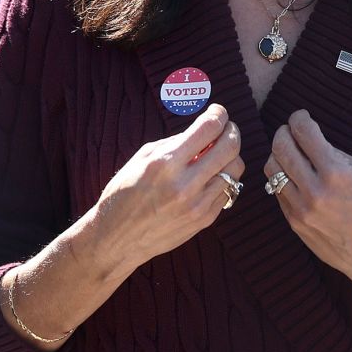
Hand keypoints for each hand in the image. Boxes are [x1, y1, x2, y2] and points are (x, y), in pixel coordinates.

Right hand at [91, 103, 243, 270]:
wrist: (116, 238)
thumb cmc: (124, 194)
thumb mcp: (143, 158)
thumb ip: (176, 142)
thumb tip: (204, 130)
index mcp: (165, 163)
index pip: (208, 128)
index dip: (219, 114)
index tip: (218, 112)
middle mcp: (185, 184)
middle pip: (230, 147)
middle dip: (232, 130)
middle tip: (226, 128)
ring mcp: (197, 204)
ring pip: (235, 169)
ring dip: (230, 156)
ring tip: (219, 154)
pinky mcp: (204, 220)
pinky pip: (229, 191)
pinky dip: (224, 178)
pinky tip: (212, 176)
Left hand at [264, 109, 351, 285]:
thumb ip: (334, 155)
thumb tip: (311, 138)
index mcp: (337, 174)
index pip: (304, 133)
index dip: (299, 118)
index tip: (301, 117)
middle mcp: (315, 191)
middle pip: (280, 147)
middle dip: (284, 133)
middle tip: (290, 131)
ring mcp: (301, 209)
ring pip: (272, 169)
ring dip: (279, 155)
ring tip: (290, 154)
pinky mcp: (294, 223)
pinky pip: (278, 191)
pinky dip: (283, 178)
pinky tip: (295, 177)